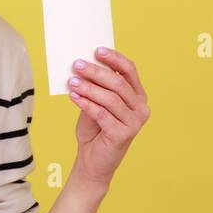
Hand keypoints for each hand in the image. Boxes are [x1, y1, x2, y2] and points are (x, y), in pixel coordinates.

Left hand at [66, 47, 149, 190]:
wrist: (92, 162)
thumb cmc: (94, 131)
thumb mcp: (95, 104)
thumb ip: (95, 87)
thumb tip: (84, 66)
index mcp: (138, 97)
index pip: (130, 71)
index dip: (114, 58)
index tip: (96, 50)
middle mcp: (141, 108)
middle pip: (118, 83)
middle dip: (96, 72)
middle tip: (77, 65)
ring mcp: (135, 122)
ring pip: (110, 98)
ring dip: (88, 88)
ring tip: (71, 82)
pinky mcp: (124, 134)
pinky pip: (102, 114)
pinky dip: (86, 103)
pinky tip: (74, 97)